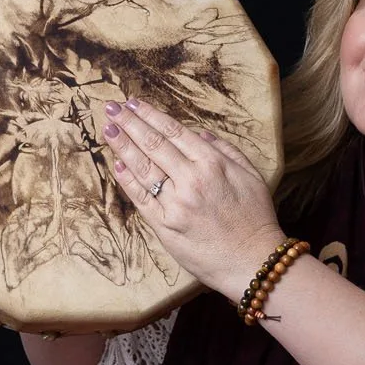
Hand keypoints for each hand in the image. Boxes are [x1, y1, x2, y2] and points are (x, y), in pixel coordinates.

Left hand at [102, 99, 284, 299]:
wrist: (252, 261)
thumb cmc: (255, 219)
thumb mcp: (251, 176)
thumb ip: (227, 150)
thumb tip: (201, 134)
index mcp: (212, 163)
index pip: (174, 132)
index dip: (151, 115)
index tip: (134, 103)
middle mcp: (191, 179)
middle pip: (153, 144)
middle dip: (129, 123)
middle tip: (111, 108)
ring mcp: (175, 203)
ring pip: (142, 168)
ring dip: (122, 146)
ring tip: (108, 129)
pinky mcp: (165, 226)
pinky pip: (141, 198)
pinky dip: (127, 180)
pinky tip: (116, 164)